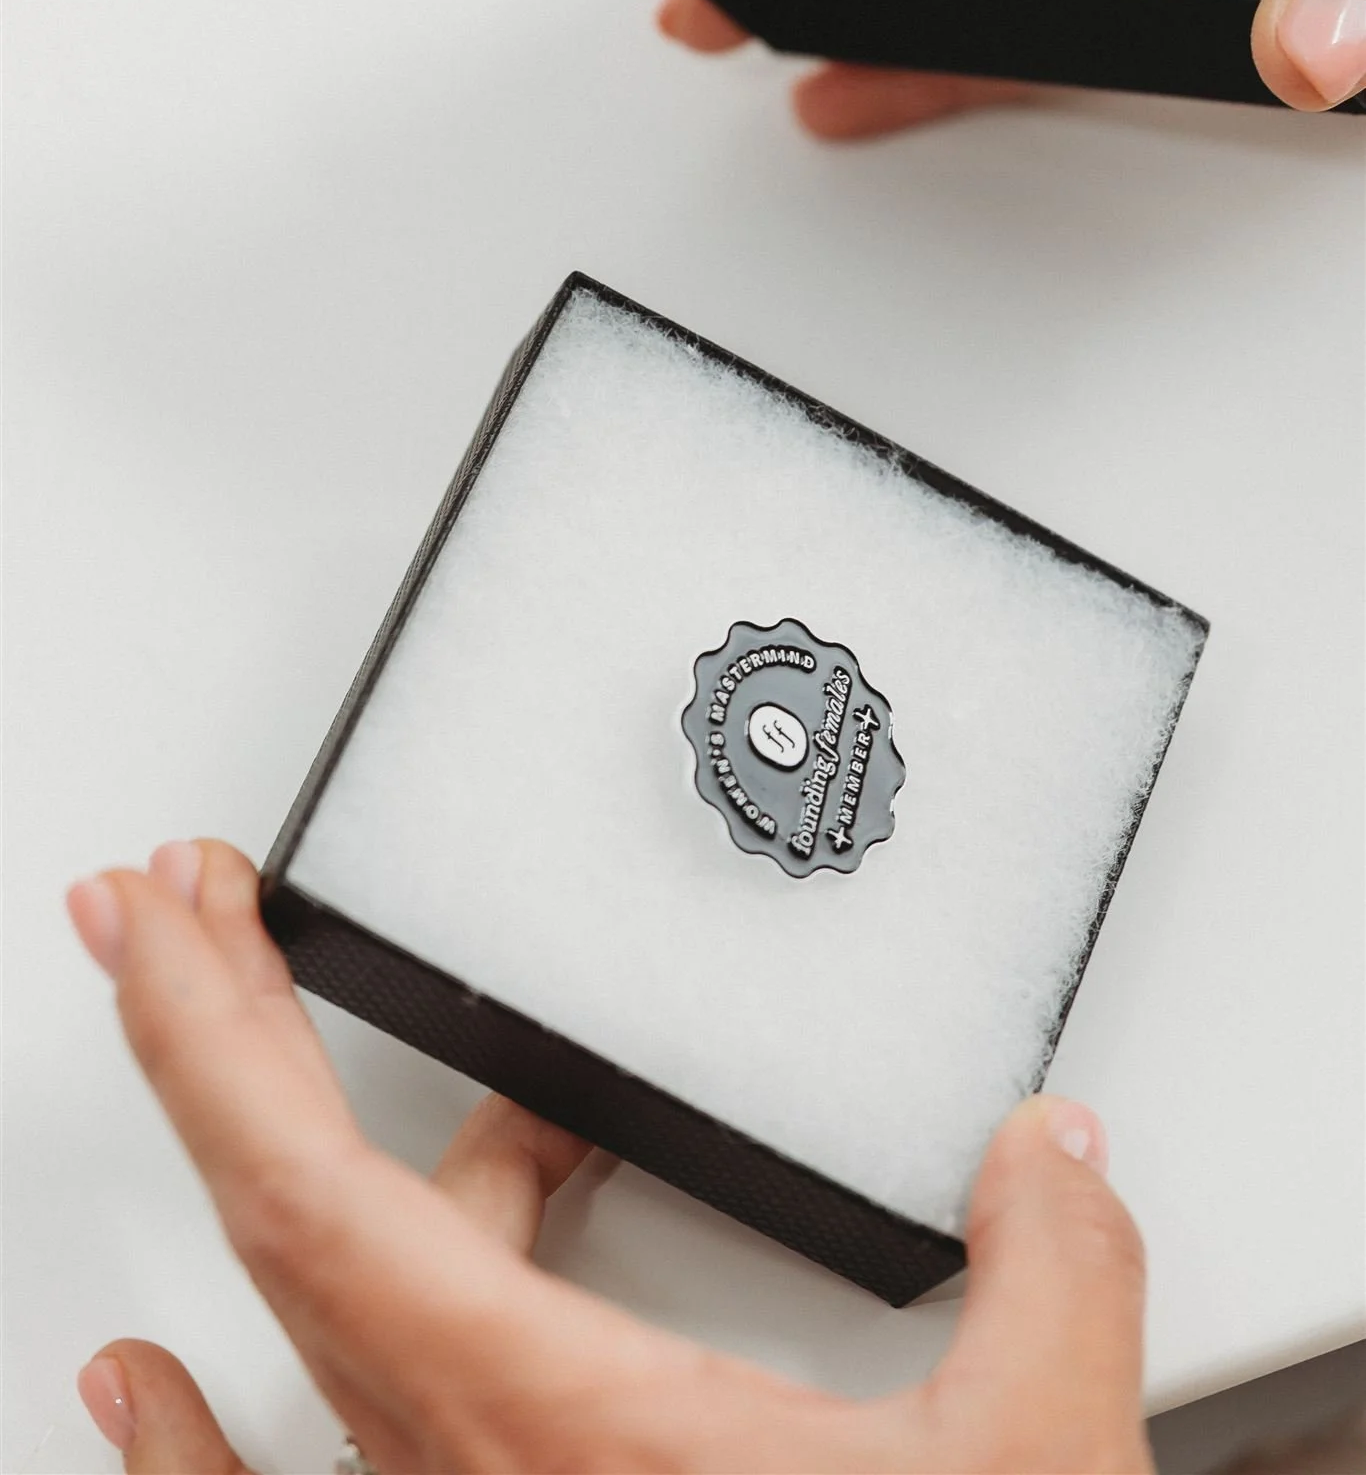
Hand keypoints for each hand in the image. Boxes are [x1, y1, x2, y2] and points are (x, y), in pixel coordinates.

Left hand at [68, 840, 1151, 1473]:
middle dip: (205, 1033)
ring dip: (266, 1153)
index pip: (310, 1189)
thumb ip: (1049, 1290)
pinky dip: (177, 1441)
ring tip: (265, 1028)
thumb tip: (1053, 1158)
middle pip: (272, 1210)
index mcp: (541, 1413)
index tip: (160, 922)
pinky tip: (128, 1388)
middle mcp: (456, 1461)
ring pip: (320, 1305)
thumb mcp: (1015, 1471)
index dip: (214, 1037)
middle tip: (163, 907)